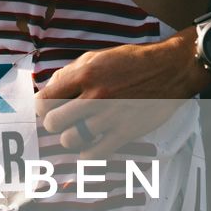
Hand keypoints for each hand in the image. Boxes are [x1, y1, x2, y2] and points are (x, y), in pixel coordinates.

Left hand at [32, 35, 206, 156]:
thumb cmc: (131, 62)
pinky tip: (89, 146)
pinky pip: (95, 154)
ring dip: (69, 138)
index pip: (45, 99)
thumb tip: (48, 89)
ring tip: (77, 132)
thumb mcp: (96, 57)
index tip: (46, 109)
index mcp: (84, 75)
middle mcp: (94, 96)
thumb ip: (70, 73)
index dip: (41, 107)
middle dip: (53, 123)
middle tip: (61, 121)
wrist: (170, 70)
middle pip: (53, 122)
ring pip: (70, 140)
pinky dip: (87, 154)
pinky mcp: (125, 132)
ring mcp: (109, 117)